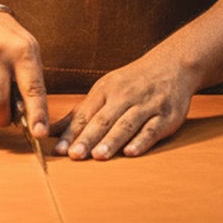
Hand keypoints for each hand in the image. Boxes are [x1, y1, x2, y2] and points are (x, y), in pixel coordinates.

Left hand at [51, 53, 197, 159]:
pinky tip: (131, 152)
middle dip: (88, 138)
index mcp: (105, 91)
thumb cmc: (131, 83)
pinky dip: (141, 141)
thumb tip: (49, 130)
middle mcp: (124, 97)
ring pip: (126, 125)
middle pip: (103, 120)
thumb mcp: (104, 90)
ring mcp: (146, 106)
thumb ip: (80, 113)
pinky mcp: (166, 116)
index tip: (59, 150)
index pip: (85, 115)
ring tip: (98, 156)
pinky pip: (152, 129)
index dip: (71, 133)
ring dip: (111, 141)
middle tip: (74, 155)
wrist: (172, 66)